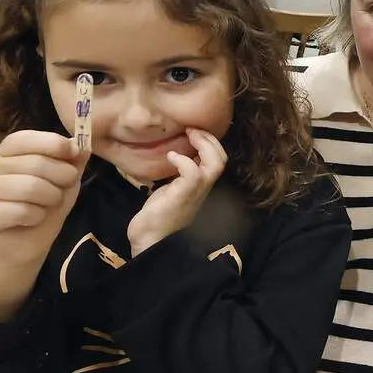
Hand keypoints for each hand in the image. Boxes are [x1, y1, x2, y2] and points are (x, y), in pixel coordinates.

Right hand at [0, 130, 89, 268]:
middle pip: (33, 162)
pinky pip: (19, 211)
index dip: (51, 143)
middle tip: (61, 193)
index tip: (74, 151)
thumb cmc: (36, 212)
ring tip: (46, 207)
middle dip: (61, 177)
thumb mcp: (59, 185)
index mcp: (2, 154)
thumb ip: (68, 165)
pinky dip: (36, 216)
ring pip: (29, 186)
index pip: (23, 139)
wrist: (15, 250)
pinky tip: (31, 221)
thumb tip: (82, 146)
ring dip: (50, 199)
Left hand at [126, 128, 226, 256]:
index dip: (210, 143)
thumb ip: (177, 177)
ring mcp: (195, 192)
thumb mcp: (170, 191)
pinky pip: (192, 172)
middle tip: (191, 129)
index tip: (193, 132)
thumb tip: (173, 157)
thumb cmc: (157, 218)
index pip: (218, 160)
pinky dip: (183, 160)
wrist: (150, 242)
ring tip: (188, 135)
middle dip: (209, 139)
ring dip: (203, 144)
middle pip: (222, 159)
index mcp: (201, 186)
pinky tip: (170, 156)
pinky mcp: (183, 195)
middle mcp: (203, 189)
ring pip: (215, 164)